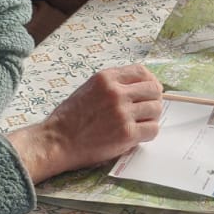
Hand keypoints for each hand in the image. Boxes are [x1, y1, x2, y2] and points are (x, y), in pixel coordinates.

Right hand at [7, 64, 163, 182]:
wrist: (57, 141)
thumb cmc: (70, 118)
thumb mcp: (89, 88)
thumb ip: (113, 85)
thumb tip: (140, 87)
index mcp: (106, 78)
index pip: (141, 71)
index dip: (150, 81)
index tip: (150, 90)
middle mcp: (116, 92)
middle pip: (154, 89)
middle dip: (154, 99)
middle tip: (147, 110)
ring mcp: (122, 113)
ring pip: (156, 109)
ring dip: (151, 117)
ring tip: (140, 123)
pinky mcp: (126, 133)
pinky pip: (153, 129)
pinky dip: (149, 133)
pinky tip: (138, 135)